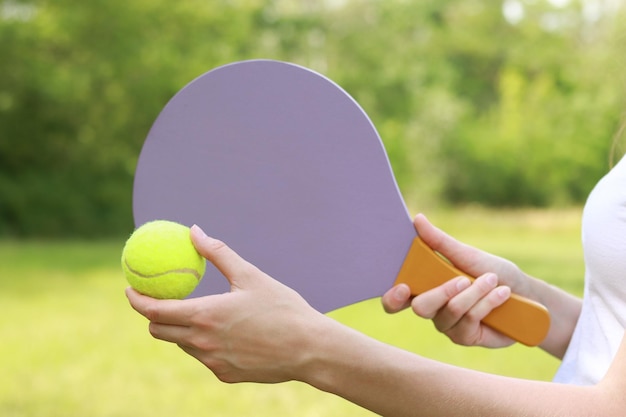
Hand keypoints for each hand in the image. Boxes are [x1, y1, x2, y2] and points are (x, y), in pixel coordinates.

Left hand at [126, 225, 324, 383]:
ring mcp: (213, 363)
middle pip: (159, 331)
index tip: (131, 288)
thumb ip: (217, 253)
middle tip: (164, 300)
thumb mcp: (250, 275)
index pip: (153, 311)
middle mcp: (202, 343)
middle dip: (154, 316)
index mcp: (205, 315)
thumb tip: (194, 231)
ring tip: (202, 313)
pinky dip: (205, 343)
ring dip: (182, 329)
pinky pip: (204, 357)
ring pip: (182, 345)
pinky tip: (228, 333)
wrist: (309, 349)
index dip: (136, 300)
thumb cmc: (282, 308)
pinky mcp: (225, 375)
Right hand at [382, 214, 529, 347]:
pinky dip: (487, 302)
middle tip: (462, 279)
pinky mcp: (466, 337)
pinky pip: (470, 320)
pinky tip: (503, 294)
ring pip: (450, 311)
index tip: (402, 287)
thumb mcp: (467, 254)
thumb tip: (417, 218)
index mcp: (426, 287)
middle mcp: (432, 308)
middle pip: (420, 308)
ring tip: (492, 280)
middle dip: (442, 293)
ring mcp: (448, 325)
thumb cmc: (494, 272)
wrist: (527, 295)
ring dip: (474, 292)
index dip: (392, 298)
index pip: (397, 299)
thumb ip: (439, 242)